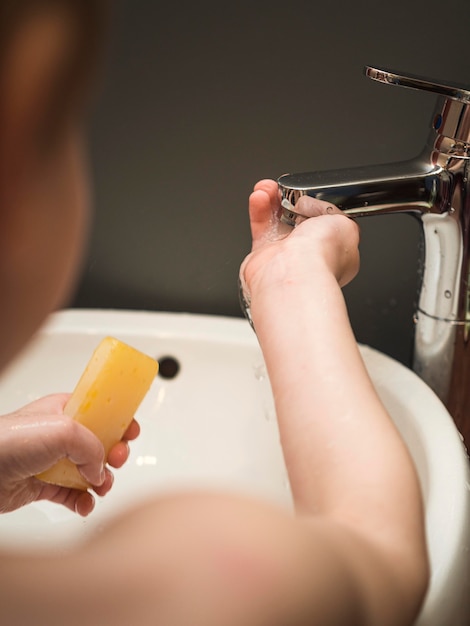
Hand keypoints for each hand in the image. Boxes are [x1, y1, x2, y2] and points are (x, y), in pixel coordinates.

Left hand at [0, 394, 139, 515]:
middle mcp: (59, 435)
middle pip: (100, 443)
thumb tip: (99, 467)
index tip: (131, 431)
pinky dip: (83, 502)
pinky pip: (72, 495)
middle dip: (114, 454)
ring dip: (101, 481)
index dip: (118, 420)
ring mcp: (52, 460)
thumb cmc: (8, 441)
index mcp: (65, 410)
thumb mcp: (64, 429)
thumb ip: (92, 445)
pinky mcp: (42, 485)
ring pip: (89, 471)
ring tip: (100, 486)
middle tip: (116, 460)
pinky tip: (85, 504)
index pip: (100, 411)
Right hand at [240, 179, 359, 299]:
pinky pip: (261, 226)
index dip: (319, 205)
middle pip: (300, 217)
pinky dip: (259, 209)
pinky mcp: (264, 254)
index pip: (328, 221)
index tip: (312, 194)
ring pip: (278, 219)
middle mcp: (311, 254)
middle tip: (289, 190)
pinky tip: (260, 196)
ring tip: (269, 188)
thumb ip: (335, 212)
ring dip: (272, 199)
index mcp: (337, 251)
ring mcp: (287, 254)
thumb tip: (318, 208)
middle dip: (293, 199)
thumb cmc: (323, 256)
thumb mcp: (346, 223)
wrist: (293, 271)